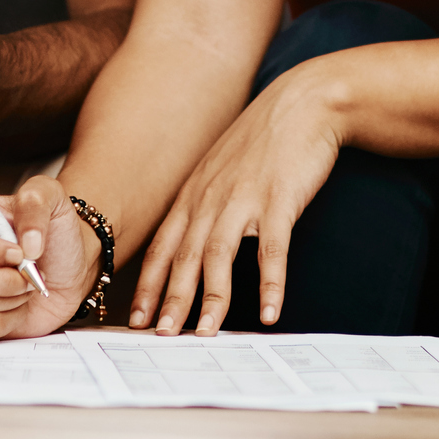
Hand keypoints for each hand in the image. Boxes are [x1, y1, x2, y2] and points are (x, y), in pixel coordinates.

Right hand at [0, 175, 94, 339]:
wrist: (67, 268)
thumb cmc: (53, 230)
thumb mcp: (50, 198)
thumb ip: (35, 203)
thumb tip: (26, 245)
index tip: (17, 253)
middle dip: (0, 279)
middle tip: (28, 273)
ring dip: (10, 298)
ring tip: (26, 285)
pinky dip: (8, 319)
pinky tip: (18, 304)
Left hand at [133, 67, 344, 335]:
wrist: (302, 103)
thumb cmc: (263, 141)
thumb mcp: (221, 169)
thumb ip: (205, 203)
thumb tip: (193, 241)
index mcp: (195, 193)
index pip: (163, 245)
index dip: (148, 284)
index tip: (136, 317)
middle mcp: (211, 197)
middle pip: (184, 255)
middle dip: (170, 299)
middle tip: (160, 335)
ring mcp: (244, 198)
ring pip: (219, 256)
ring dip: (212, 298)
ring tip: (206, 333)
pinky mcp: (279, 198)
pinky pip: (272, 249)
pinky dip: (270, 283)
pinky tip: (271, 312)